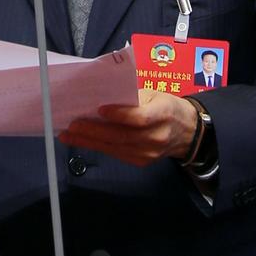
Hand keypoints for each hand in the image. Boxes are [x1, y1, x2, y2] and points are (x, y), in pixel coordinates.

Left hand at [60, 90, 198, 167]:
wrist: (186, 132)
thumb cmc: (167, 106)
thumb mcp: (155, 93)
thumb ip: (133, 96)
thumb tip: (103, 95)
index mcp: (163, 113)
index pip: (140, 118)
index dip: (120, 115)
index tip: (100, 109)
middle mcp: (156, 137)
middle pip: (121, 136)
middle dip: (94, 131)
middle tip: (73, 125)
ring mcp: (148, 153)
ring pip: (114, 148)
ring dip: (88, 141)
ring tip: (68, 135)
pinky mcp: (140, 162)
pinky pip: (116, 154)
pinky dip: (97, 146)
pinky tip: (82, 141)